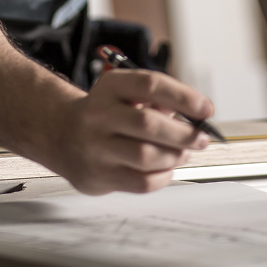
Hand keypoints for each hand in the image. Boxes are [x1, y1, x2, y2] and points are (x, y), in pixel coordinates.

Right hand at [42, 68, 213, 194]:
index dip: (183, 96)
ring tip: (184, 153)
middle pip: (149, 124)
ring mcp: (96, 147)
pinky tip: (166, 168)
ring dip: (175, 156)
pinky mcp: (98, 176)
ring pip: (146, 156)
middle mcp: (99, 114)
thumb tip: (197, 114)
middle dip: (184, 133)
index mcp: (110, 86)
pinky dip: (162, 177)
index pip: (150, 85)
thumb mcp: (124, 92)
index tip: (206, 108)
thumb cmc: (105, 111)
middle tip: (201, 138)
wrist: (61, 133)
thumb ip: (157, 99)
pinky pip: (140, 182)